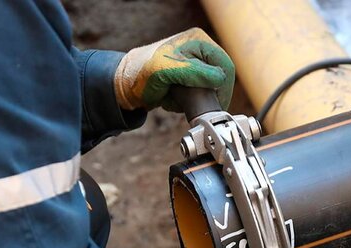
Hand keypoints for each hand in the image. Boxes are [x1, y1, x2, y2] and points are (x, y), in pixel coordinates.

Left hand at [114, 28, 234, 111]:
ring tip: (177, 98)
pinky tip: (174, 99)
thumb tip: (219, 79)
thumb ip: (194, 72)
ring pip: (210, 89)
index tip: (218, 103)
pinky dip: (189, 102)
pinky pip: (200, 94)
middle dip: (207, 93)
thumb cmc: (141, 73)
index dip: (224, 86)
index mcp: (198, 41)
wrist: (125, 86)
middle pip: (220, 77)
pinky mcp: (189, 79)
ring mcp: (194, 65)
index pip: (225, 64)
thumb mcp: (167, 70)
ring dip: (197, 99)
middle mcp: (198, 51)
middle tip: (195, 103)